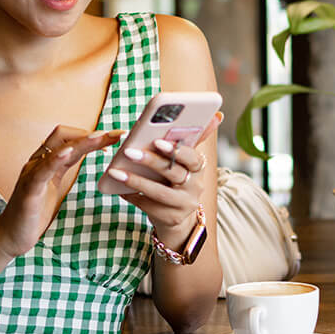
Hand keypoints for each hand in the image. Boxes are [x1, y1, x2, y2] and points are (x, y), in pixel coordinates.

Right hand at [0, 125, 124, 258]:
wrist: (10, 236)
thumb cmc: (33, 211)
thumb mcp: (53, 184)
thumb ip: (65, 167)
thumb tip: (84, 154)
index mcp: (46, 160)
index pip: (70, 138)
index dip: (93, 135)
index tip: (115, 138)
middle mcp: (37, 161)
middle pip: (64, 134)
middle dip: (92, 133)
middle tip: (117, 135)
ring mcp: (32, 172)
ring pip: (57, 148)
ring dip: (82, 141)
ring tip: (102, 137)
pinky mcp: (29, 189)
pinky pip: (42, 169)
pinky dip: (56, 158)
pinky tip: (70, 152)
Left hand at [108, 112, 222, 247]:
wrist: (176, 213)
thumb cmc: (176, 177)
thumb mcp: (185, 158)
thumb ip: (193, 137)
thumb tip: (217, 115)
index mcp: (199, 167)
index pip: (192, 157)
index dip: (176, 150)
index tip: (157, 141)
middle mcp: (196, 186)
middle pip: (173, 172)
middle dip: (150, 161)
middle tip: (129, 151)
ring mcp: (185, 204)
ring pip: (159, 192)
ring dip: (136, 181)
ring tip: (116, 172)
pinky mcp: (172, 218)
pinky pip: (150, 207)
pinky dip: (133, 196)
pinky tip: (120, 189)